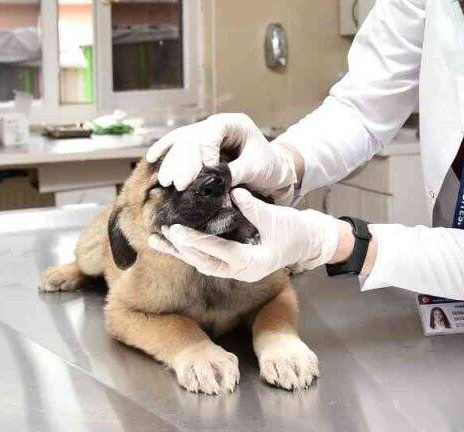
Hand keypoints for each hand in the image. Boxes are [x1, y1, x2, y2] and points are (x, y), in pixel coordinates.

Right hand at [145, 113, 297, 197]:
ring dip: (173, 162)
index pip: (213, 130)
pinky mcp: (199, 145)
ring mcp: (206, 133)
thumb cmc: (269, 167)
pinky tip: (151, 157)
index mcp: (235, 123)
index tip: (207, 169)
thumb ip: (236, 173)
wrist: (273, 170)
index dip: (206, 148)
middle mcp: (217, 125)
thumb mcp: (257, 169)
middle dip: (184, 161)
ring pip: (183, 141)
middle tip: (179, 184)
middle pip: (194, 137)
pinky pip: (178, 143)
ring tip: (166, 181)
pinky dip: (165, 150)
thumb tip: (213, 183)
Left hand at [148, 189, 340, 281]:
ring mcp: (236, 271)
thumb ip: (253, 206)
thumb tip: (232, 191)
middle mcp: (241, 271)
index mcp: (253, 262)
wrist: (307, 242)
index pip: (219, 253)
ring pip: (202, 263)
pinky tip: (173, 241)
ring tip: (157, 240)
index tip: (177, 231)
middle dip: (181, 249)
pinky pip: (207, 259)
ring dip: (180, 252)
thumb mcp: (276, 216)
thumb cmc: (294, 230)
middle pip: (205, 262)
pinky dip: (190, 250)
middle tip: (162, 234)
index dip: (197, 242)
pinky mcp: (232, 264)